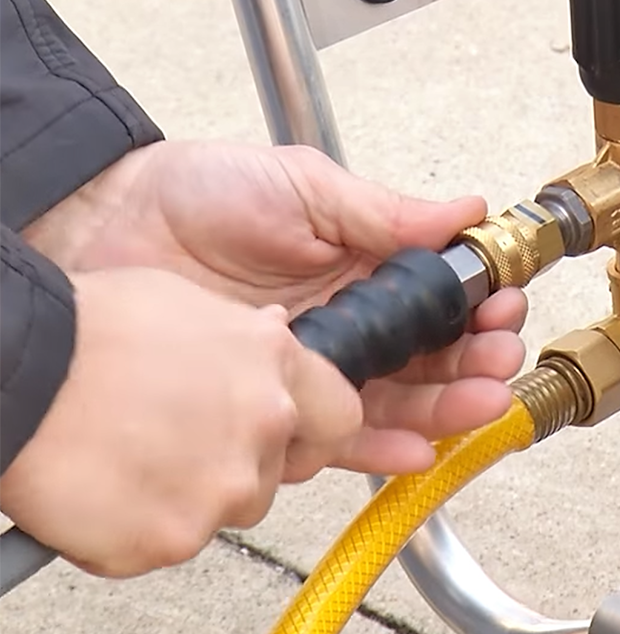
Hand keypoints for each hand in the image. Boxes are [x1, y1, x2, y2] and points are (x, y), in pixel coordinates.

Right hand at [0, 268, 371, 577]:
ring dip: (188, 498)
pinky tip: (101, 490)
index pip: (340, 418)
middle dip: (236, 466)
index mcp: (275, 364)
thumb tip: (274, 338)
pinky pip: (167, 545)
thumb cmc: (81, 331)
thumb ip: (245, 337)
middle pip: (276, 473)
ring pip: (226, 511)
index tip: (287, 436)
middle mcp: (264, 427)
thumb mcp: (182, 303)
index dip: (311, 431)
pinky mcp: (174, 538)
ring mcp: (223, 488)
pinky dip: (135, 530)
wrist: (11, 375)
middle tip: (172, 444)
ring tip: (127, 459)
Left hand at [25, 141, 526, 472]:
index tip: (501, 306)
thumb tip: (465, 210)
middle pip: (433, 356)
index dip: (479, 305)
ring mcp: (317, 368)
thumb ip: (383, 211)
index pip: (440, 296)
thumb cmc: (194, 194)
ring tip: (479, 402)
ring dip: (448, 407)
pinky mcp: (278, 406)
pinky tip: (421, 447)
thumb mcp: (302, 185)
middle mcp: (350, 323)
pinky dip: (383, 448)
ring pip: (400, 401)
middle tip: (497, 358)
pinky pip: (339, 438)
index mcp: (364, 267)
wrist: (105, 228)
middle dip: (476, 361)